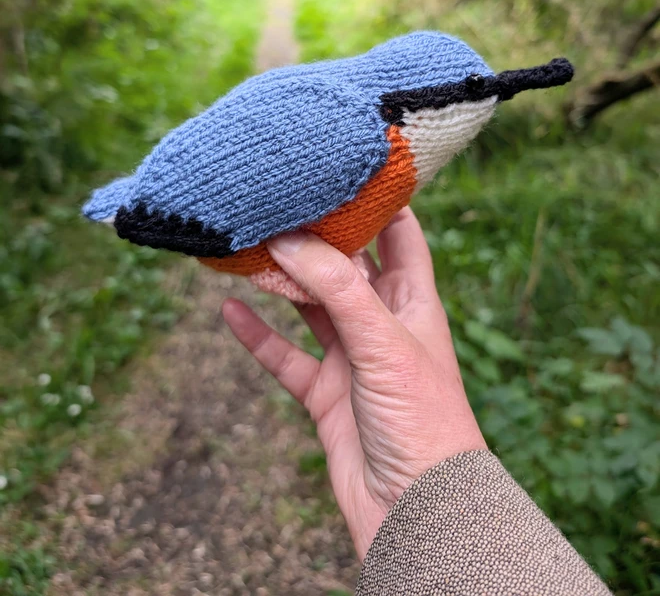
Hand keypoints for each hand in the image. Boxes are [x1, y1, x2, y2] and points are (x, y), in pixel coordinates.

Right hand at [222, 207, 485, 559]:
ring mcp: (352, 358)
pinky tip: (229, 311)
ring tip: (244, 246)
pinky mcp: (325, 394)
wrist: (417, 511)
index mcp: (412, 301)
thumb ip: (338, 289)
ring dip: (279, 281)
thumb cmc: (425, 422)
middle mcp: (381, 322)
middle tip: (276, 203)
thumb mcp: (383, 343)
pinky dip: (257, 335)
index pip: (399, 233)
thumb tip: (289, 239)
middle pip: (344, 265)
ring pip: (309, 306)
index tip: (344, 165)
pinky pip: (284, 356)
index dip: (377, 199)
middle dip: (313, 236)